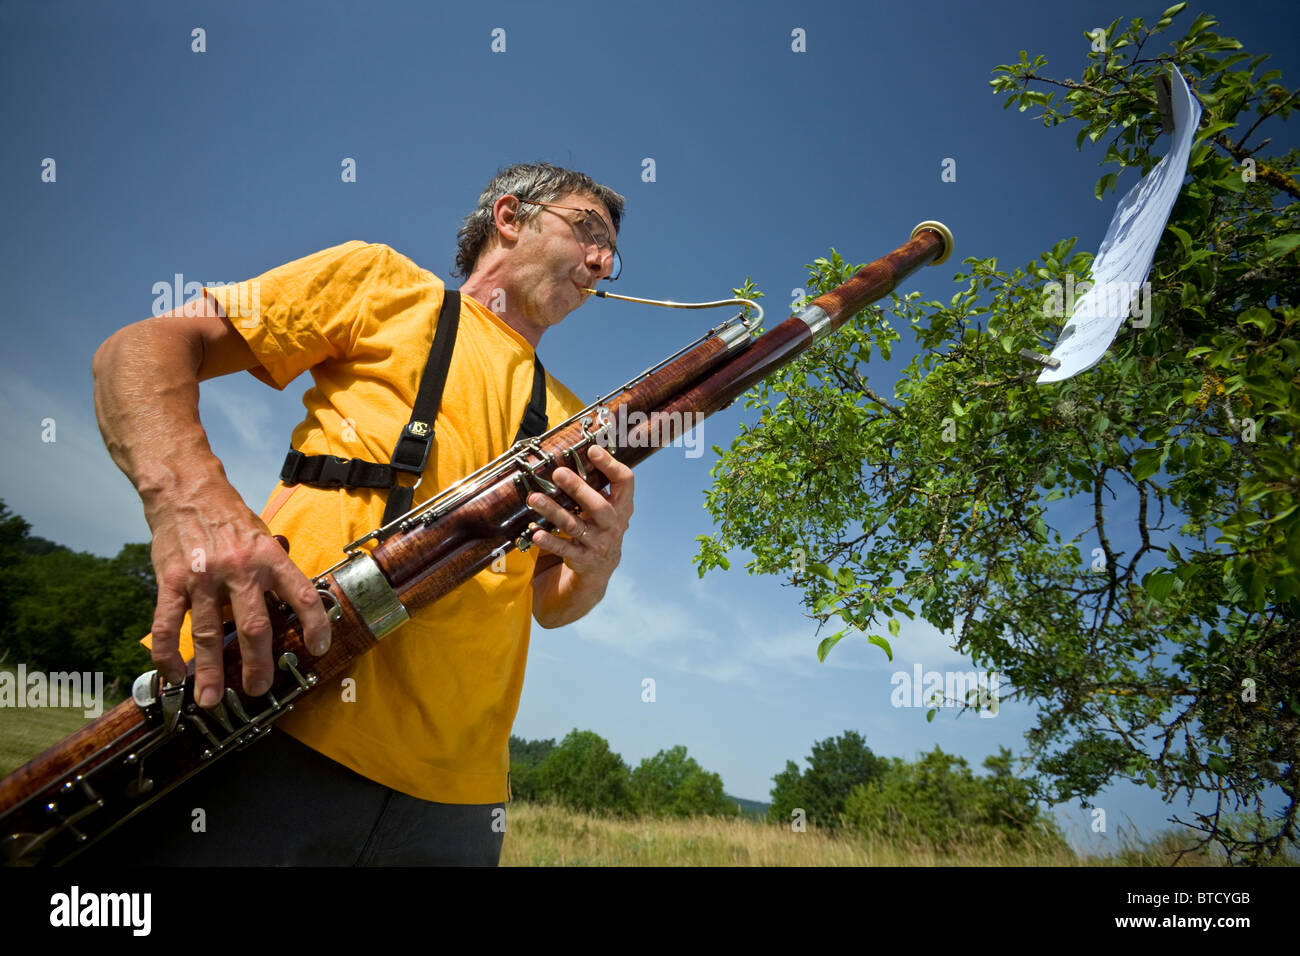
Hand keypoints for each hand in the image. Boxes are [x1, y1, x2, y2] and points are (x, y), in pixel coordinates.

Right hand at [147, 487, 330, 707]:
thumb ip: (273, 573)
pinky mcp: (172, 581)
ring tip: (211, 699)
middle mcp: (240, 569)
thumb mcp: (262, 538)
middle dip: (258, 665)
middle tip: (257, 688)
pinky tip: (172, 674)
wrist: (186, 490)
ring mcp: (204, 577)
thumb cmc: (228, 519)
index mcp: (270, 557)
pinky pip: (168, 625)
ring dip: (209, 672)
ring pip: (210, 634)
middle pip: (256, 627)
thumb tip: (287, 610)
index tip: (319, 648)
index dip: (315, 625)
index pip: (303, 596)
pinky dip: (167, 654)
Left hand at [526, 444, 632, 580]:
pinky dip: (549, 540)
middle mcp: (613, 524)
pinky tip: (536, 532)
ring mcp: (597, 542)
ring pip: (574, 526)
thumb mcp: (607, 506)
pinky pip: (563, 548)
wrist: (601, 566)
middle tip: (558, 473)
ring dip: (554, 511)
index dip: (610, 465)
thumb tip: (578, 452)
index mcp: (622, 506)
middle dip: (578, 489)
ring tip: (535, 498)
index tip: (592, 450)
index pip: (624, 482)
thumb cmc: (600, 525)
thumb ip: (598, 485)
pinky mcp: (581, 557)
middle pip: (598, 506)